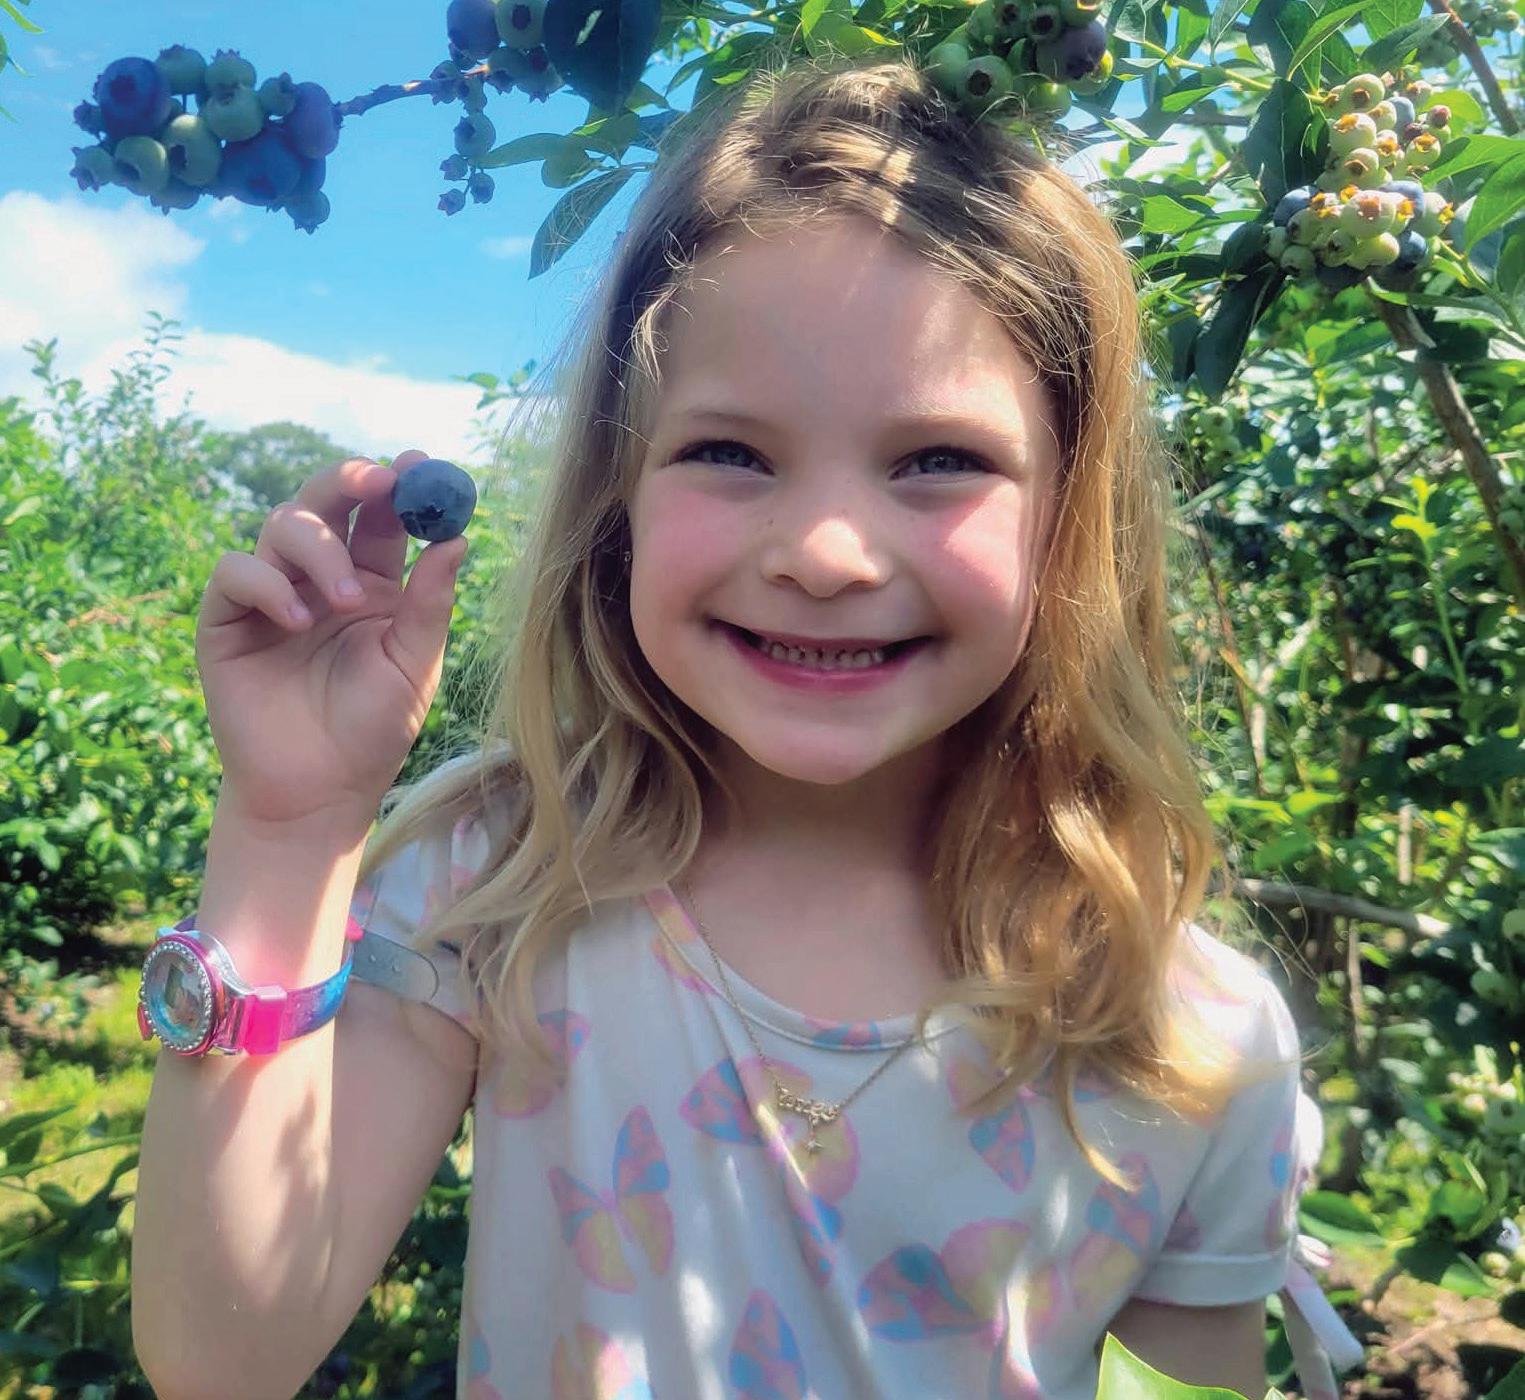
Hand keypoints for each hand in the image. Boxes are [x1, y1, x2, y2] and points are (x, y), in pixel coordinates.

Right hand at [194, 450, 468, 829]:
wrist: (317, 792)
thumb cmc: (372, 731)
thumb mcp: (414, 665)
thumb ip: (430, 603)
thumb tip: (457, 539)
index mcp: (373, 582)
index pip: (382, 516)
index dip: (400, 485)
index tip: (421, 465)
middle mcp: (321, 577)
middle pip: (326, 500)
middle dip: (351, 479)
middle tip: (380, 482)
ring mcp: (272, 593)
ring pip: (282, 526)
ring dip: (319, 549)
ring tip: (346, 602)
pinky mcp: (228, 619)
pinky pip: (237, 572)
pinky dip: (268, 584)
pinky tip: (298, 621)